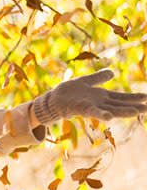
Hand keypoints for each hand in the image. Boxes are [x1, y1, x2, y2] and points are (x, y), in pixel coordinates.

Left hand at [32, 69, 146, 123]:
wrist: (52, 99)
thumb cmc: (68, 92)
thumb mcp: (86, 81)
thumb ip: (98, 78)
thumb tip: (112, 72)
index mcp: (101, 97)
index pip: (122, 97)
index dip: (134, 98)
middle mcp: (99, 103)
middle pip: (120, 105)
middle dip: (134, 107)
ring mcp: (91, 107)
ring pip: (110, 110)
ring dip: (123, 111)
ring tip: (137, 112)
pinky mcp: (81, 109)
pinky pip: (92, 112)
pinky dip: (101, 114)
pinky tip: (109, 117)